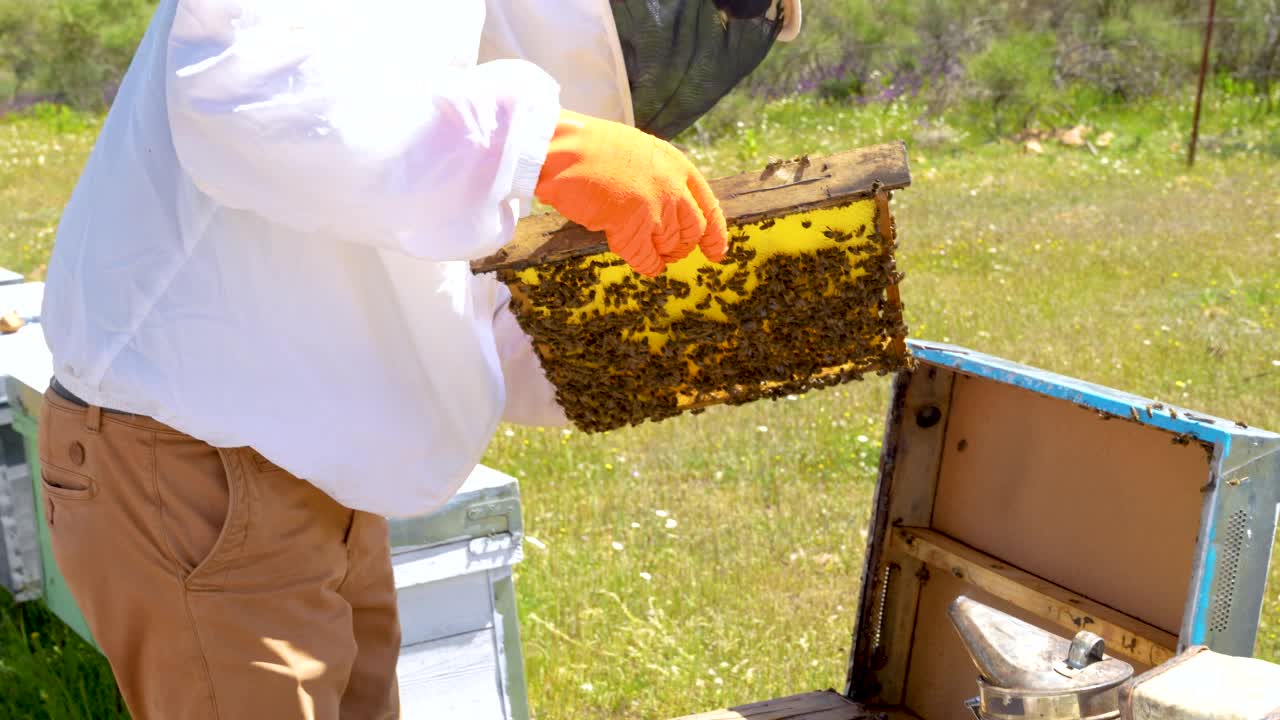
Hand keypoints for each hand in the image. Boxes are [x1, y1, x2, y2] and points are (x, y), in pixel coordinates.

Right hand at [533, 109, 727, 275]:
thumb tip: (664, 204)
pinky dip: (648, 265)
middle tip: (674, 254)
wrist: (566, 150)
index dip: (716, 233)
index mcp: (677, 165)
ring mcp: (655, 209)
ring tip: (651, 254)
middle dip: (685, 246)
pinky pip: (648, 258)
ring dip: (663, 254)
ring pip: (671, 246)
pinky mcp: (633, 229)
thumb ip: (657, 176)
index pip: (709, 205)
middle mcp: (673, 187)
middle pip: (694, 230)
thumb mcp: (639, 151)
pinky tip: (645, 266)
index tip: (717, 252)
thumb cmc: (591, 148)